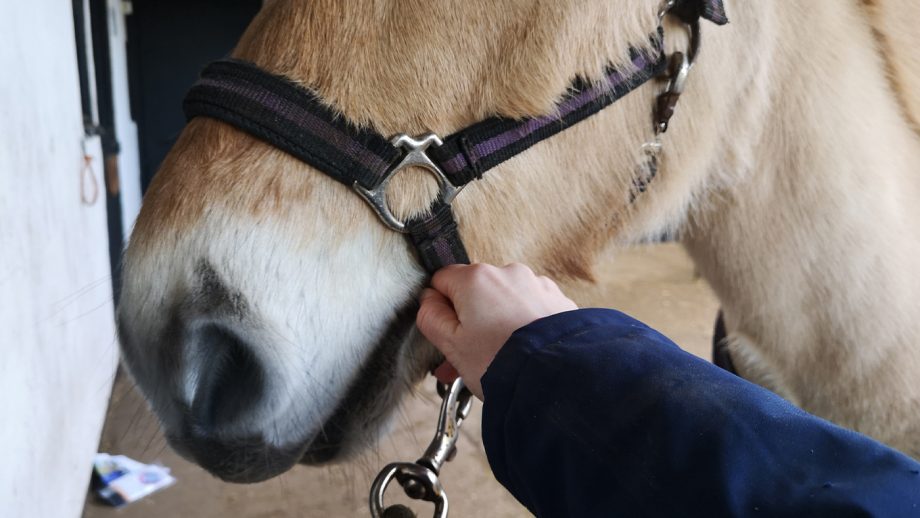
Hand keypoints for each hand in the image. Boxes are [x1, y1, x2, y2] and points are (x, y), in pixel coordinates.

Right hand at [416, 263, 577, 399]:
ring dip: (494, 324)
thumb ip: (431, 317)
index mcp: (475, 279)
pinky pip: (529, 309)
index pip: (441, 280)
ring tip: (494, 360)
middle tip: (466, 357)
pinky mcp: (558, 300)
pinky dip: (521, 325)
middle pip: (474, 292)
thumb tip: (428, 300)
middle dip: (468, 321)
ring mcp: (536, 284)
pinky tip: (521, 352)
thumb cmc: (500, 362)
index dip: (438, 308)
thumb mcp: (451, 345)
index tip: (445, 333)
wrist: (556, 378)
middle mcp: (507, 273)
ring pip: (503, 301)